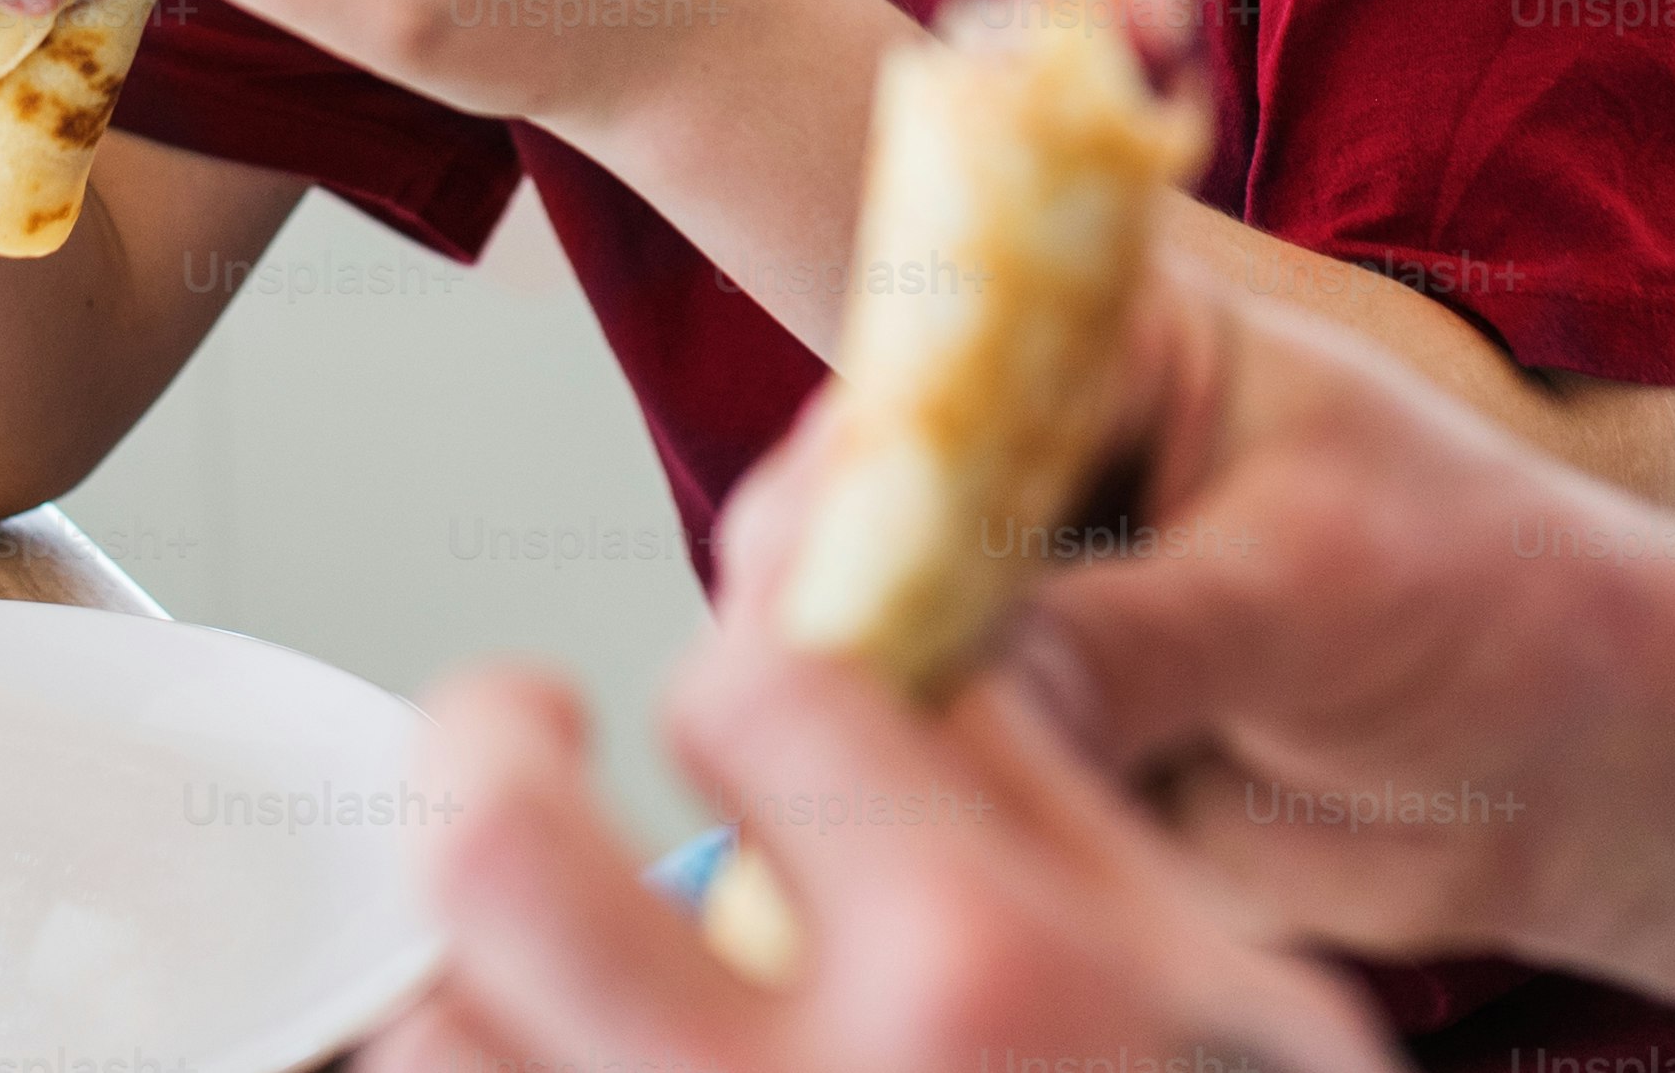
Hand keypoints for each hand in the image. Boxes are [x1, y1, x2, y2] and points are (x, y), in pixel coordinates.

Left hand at [370, 657, 1394, 1072]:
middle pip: (496, 859)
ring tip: (533, 958)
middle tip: (526, 734)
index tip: (745, 712)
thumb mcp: (1238, 1002)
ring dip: (472, 977)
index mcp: (975, 982)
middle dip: (487, 747)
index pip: (750, 694)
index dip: (740, 670)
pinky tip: (565, 1059)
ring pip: (436, 1045)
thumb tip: (896, 643)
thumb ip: (1040, 808)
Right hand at [792, 268, 1625, 961]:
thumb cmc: (1484, 603)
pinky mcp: (1053, 748)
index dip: (868, 463)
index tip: (816, 559)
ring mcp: (1042, 614)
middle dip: (861, 610)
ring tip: (901, 798)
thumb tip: (956, 681)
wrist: (1583, 776)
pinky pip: (964, 784)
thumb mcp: (1302, 588)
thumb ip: (1129, 628)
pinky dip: (956, 822)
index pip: (946, 375)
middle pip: (893, 525)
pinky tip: (949, 856)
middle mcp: (1052, 472)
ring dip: (906, 730)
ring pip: (912, 663)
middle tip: (833, 700)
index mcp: (1115, 349)